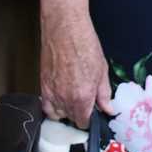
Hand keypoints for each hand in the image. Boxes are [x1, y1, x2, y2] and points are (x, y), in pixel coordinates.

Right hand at [40, 11, 112, 129]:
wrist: (65, 29)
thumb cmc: (84, 44)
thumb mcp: (102, 70)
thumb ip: (104, 94)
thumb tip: (108, 108)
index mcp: (83, 96)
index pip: (84, 122)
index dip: (90, 120)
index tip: (93, 115)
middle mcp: (66, 98)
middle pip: (72, 118)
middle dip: (80, 114)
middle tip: (86, 102)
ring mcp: (53, 93)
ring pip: (60, 114)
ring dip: (68, 111)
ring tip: (75, 98)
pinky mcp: (43, 86)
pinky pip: (47, 107)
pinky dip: (53, 108)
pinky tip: (61, 101)